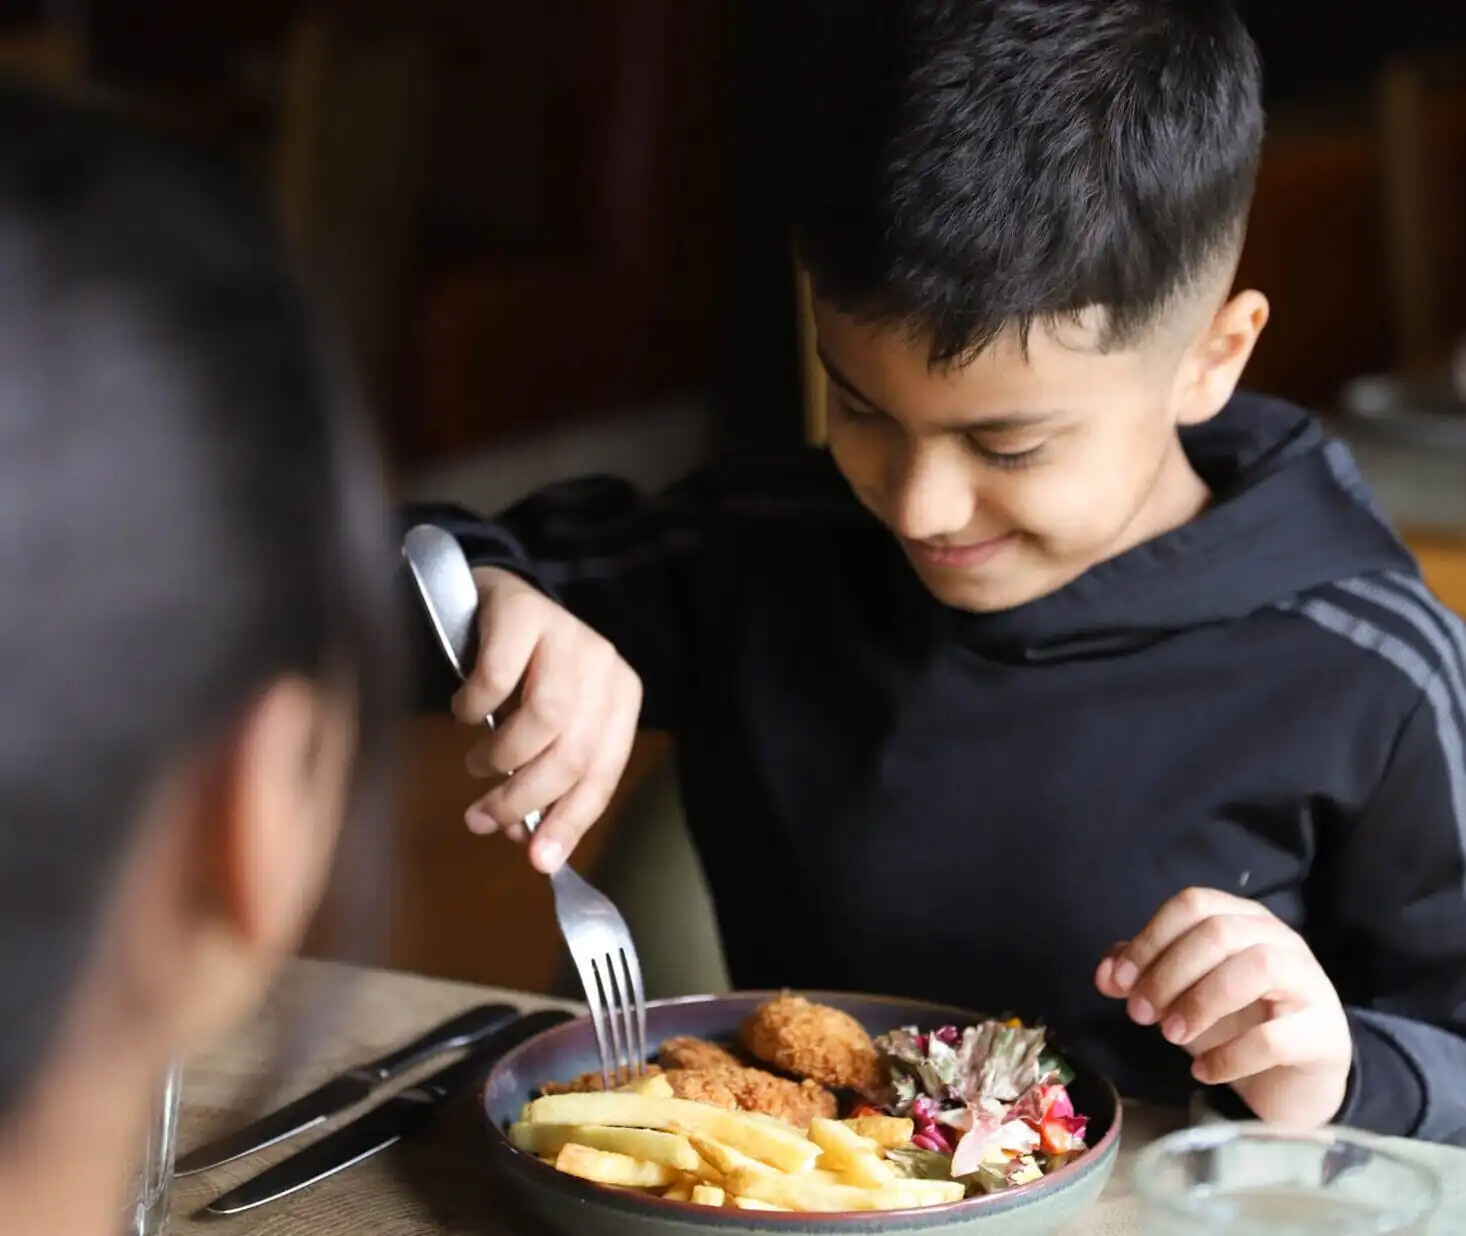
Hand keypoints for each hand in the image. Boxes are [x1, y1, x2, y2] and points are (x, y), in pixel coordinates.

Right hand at [452, 567, 641, 873]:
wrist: (491, 600)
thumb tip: (527, 844)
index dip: (570, 822)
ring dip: (501, 756)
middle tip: (483, 817)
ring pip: (544, 720)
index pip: (603, 774)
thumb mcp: (542, 732)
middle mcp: (605, 665)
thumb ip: (542, 782)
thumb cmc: (522, 678)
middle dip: (523, 797)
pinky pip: (498, 677)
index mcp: (621, 699)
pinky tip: (465, 710)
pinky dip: (474, 706)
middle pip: (573, 753)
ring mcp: (568, 634)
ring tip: (478, 763)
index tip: (537, 860)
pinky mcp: (525, 613)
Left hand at [1094, 887, 1351, 1125]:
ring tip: (1169, 1036)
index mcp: (1243, 919)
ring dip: (1201, 1001)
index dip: (1150, 939)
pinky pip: (1278, 1036)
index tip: (1119, 981)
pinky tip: (1203, 1070)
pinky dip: (1231, 1054)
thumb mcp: (1179, 994)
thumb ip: (1141, 976)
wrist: (1292, 1080)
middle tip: (1139, 1014)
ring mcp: (1310, 983)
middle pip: (1219, 932)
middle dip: (1168, 973)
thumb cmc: (1233, 1023)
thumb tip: (1104, 973)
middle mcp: (1280, 940)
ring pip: (1257, 968)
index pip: (1193, 904)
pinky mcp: (1325, 1034)